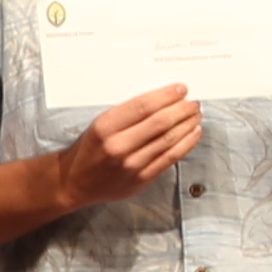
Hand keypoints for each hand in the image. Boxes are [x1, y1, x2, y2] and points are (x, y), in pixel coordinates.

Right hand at [55, 83, 200, 213]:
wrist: (75, 183)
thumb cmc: (90, 148)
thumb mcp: (99, 124)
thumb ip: (126, 114)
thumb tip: (162, 99)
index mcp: (105, 127)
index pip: (143, 106)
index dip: (166, 96)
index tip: (181, 89)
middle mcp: (118, 146)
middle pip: (160, 123)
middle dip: (181, 109)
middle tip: (193, 101)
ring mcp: (131, 165)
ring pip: (168, 140)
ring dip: (187, 124)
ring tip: (196, 114)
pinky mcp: (141, 179)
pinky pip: (170, 158)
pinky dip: (186, 144)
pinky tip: (193, 133)